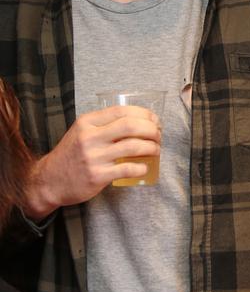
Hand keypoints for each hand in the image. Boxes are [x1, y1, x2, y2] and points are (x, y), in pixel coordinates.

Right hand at [24, 105, 161, 218]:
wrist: (50, 180)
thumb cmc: (71, 155)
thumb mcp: (81, 132)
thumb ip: (103, 125)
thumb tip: (136, 122)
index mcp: (87, 122)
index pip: (121, 111)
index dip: (143, 114)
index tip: (154, 120)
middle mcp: (90, 137)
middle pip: (130, 126)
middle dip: (151, 130)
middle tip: (158, 135)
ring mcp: (94, 157)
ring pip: (133, 147)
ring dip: (151, 148)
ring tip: (156, 150)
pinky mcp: (98, 175)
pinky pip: (127, 169)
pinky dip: (142, 167)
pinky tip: (144, 167)